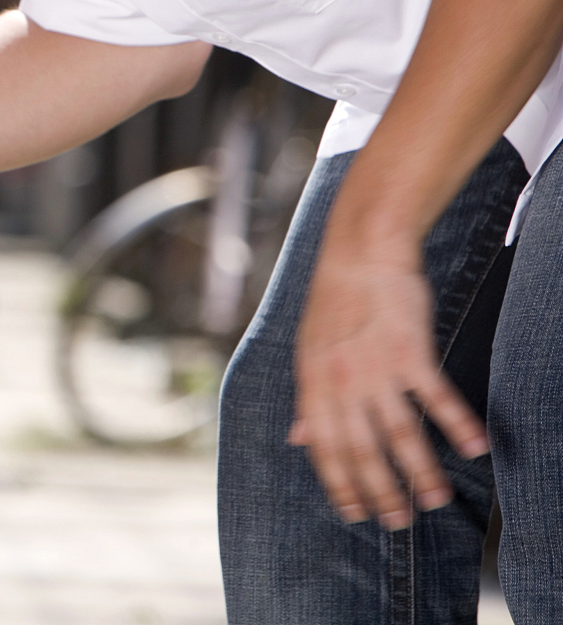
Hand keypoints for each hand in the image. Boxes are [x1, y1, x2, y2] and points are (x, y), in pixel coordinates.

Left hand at [290, 241, 487, 527]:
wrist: (359, 252)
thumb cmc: (334, 302)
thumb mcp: (308, 351)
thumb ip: (307, 399)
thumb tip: (296, 439)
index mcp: (312, 382)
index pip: (324, 447)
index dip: (339, 484)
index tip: (356, 514)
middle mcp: (340, 381)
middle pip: (362, 449)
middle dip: (380, 491)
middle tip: (398, 521)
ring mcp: (375, 368)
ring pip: (400, 434)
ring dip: (420, 471)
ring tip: (435, 500)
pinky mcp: (409, 351)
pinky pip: (437, 397)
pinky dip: (458, 424)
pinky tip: (477, 448)